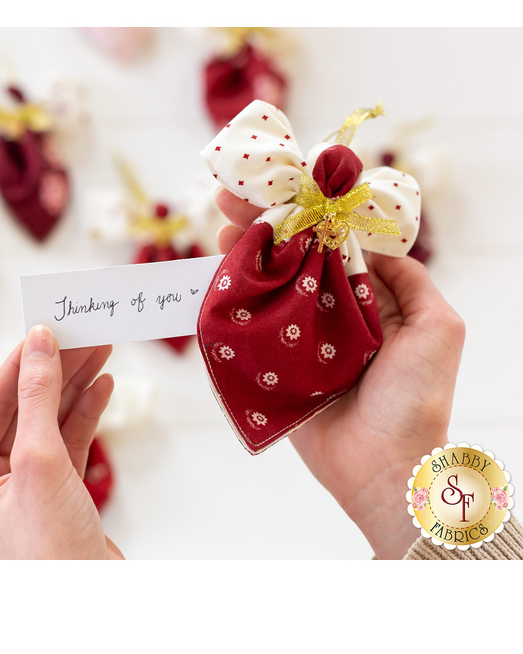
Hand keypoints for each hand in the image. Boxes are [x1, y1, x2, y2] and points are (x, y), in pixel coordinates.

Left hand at [0, 326, 122, 559]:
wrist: (96, 604)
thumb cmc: (50, 549)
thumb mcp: (39, 461)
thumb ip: (38, 397)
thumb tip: (39, 342)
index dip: (21, 363)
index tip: (45, 328)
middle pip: (23, 408)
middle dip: (55, 371)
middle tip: (82, 334)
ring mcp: (21, 484)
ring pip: (48, 420)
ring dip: (75, 385)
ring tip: (100, 349)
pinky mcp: (54, 489)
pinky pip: (66, 439)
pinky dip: (85, 412)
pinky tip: (102, 386)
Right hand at [216, 189, 464, 558]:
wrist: (383, 466)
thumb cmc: (416, 398)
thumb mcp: (438, 326)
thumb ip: (409, 279)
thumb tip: (368, 242)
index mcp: (369, 298)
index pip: (332, 243)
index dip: (305, 213)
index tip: (280, 187)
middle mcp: (332, 311)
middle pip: (293, 257)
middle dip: (263, 225)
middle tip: (229, 199)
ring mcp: (299, 337)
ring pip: (268, 286)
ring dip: (243, 255)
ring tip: (221, 229)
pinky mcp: (274, 363)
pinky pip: (251, 326)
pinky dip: (231, 300)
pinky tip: (216, 275)